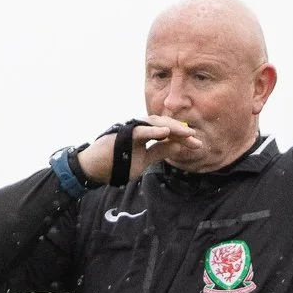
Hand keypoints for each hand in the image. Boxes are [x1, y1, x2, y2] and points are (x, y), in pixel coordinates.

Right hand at [77, 117, 200, 184]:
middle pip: (165, 125)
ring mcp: (132, 128)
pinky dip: (153, 130)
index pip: (168, 132)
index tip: (198, 144)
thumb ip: (160, 152)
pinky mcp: (123, 133)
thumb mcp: (145, 160)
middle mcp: (140, 128)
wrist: (95, 169)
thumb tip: (179, 146)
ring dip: (172, 128)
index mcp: (146, 134)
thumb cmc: (117, 163)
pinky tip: (166, 132)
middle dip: (182, 132)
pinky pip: (141, 130)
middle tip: (196, 140)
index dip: (183, 137)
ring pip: (155, 123)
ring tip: (187, 133)